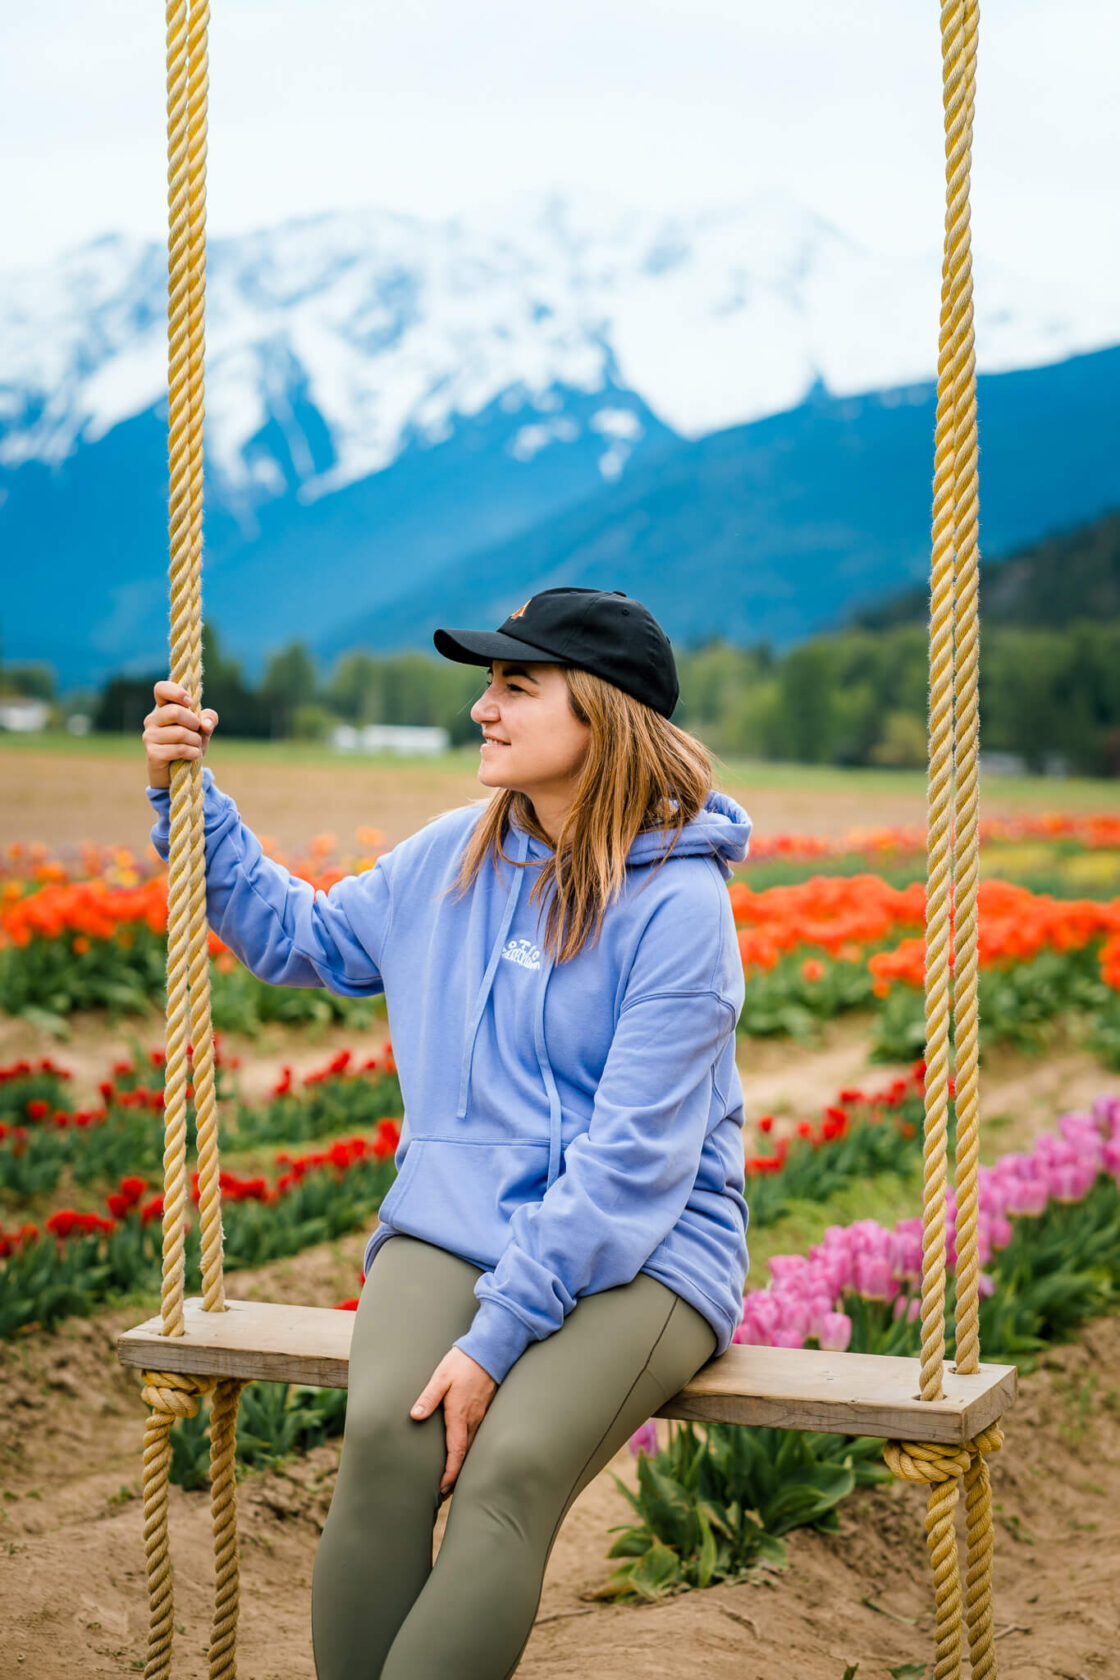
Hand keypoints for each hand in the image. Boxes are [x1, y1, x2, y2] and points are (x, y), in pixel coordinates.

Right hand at [143, 678, 218, 788]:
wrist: (176, 773)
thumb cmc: (188, 744)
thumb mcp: (202, 729)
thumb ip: (209, 719)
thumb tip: (206, 723)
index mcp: (163, 708)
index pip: (161, 688)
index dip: (176, 692)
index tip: (190, 702)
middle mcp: (152, 719)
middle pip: (175, 712)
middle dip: (194, 723)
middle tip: (197, 731)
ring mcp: (150, 736)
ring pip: (180, 733)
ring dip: (196, 741)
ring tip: (195, 746)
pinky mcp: (153, 753)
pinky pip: (179, 749)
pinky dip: (193, 753)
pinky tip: (193, 756)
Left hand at [410, 1346, 497, 1500]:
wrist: (490, 1349)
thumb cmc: (463, 1363)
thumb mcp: (441, 1377)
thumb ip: (428, 1397)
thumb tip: (415, 1416)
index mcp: (460, 1415)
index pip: (456, 1452)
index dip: (450, 1474)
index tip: (442, 1489)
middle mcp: (473, 1419)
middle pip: (465, 1456)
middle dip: (456, 1476)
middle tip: (444, 1493)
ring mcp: (482, 1415)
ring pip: (473, 1447)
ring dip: (463, 1465)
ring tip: (453, 1479)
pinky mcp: (486, 1410)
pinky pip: (478, 1436)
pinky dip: (470, 1450)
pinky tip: (465, 1452)